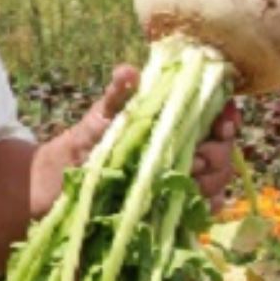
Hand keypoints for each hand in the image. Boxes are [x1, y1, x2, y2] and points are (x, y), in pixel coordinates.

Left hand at [31, 67, 238, 217]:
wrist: (54, 187)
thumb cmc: (78, 147)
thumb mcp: (98, 119)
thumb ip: (117, 96)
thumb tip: (128, 71)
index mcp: (170, 123)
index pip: (213, 116)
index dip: (226, 117)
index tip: (222, 122)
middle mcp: (180, 150)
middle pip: (222, 149)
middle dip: (218, 151)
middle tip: (195, 157)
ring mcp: (178, 180)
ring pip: (218, 179)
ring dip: (211, 178)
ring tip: (187, 177)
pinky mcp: (170, 208)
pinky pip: (202, 209)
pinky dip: (205, 205)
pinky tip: (197, 203)